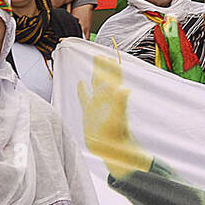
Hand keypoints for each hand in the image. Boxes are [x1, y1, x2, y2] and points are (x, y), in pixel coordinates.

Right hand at [77, 55, 150, 179]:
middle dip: (102, 66)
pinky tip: (80, 83)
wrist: (112, 151)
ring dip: (95, 75)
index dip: (111, 67)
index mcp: (112, 97)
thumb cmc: (116, 136)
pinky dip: (82, 90)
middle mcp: (105, 99)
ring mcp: (97, 106)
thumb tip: (125, 88)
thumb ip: (120, 102)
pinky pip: (85, 98)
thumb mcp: (117, 118)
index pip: (113, 78)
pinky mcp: (89, 113)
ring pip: (96, 86)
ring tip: (94, 63)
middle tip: (99, 54)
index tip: (107, 56)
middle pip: (104, 78)